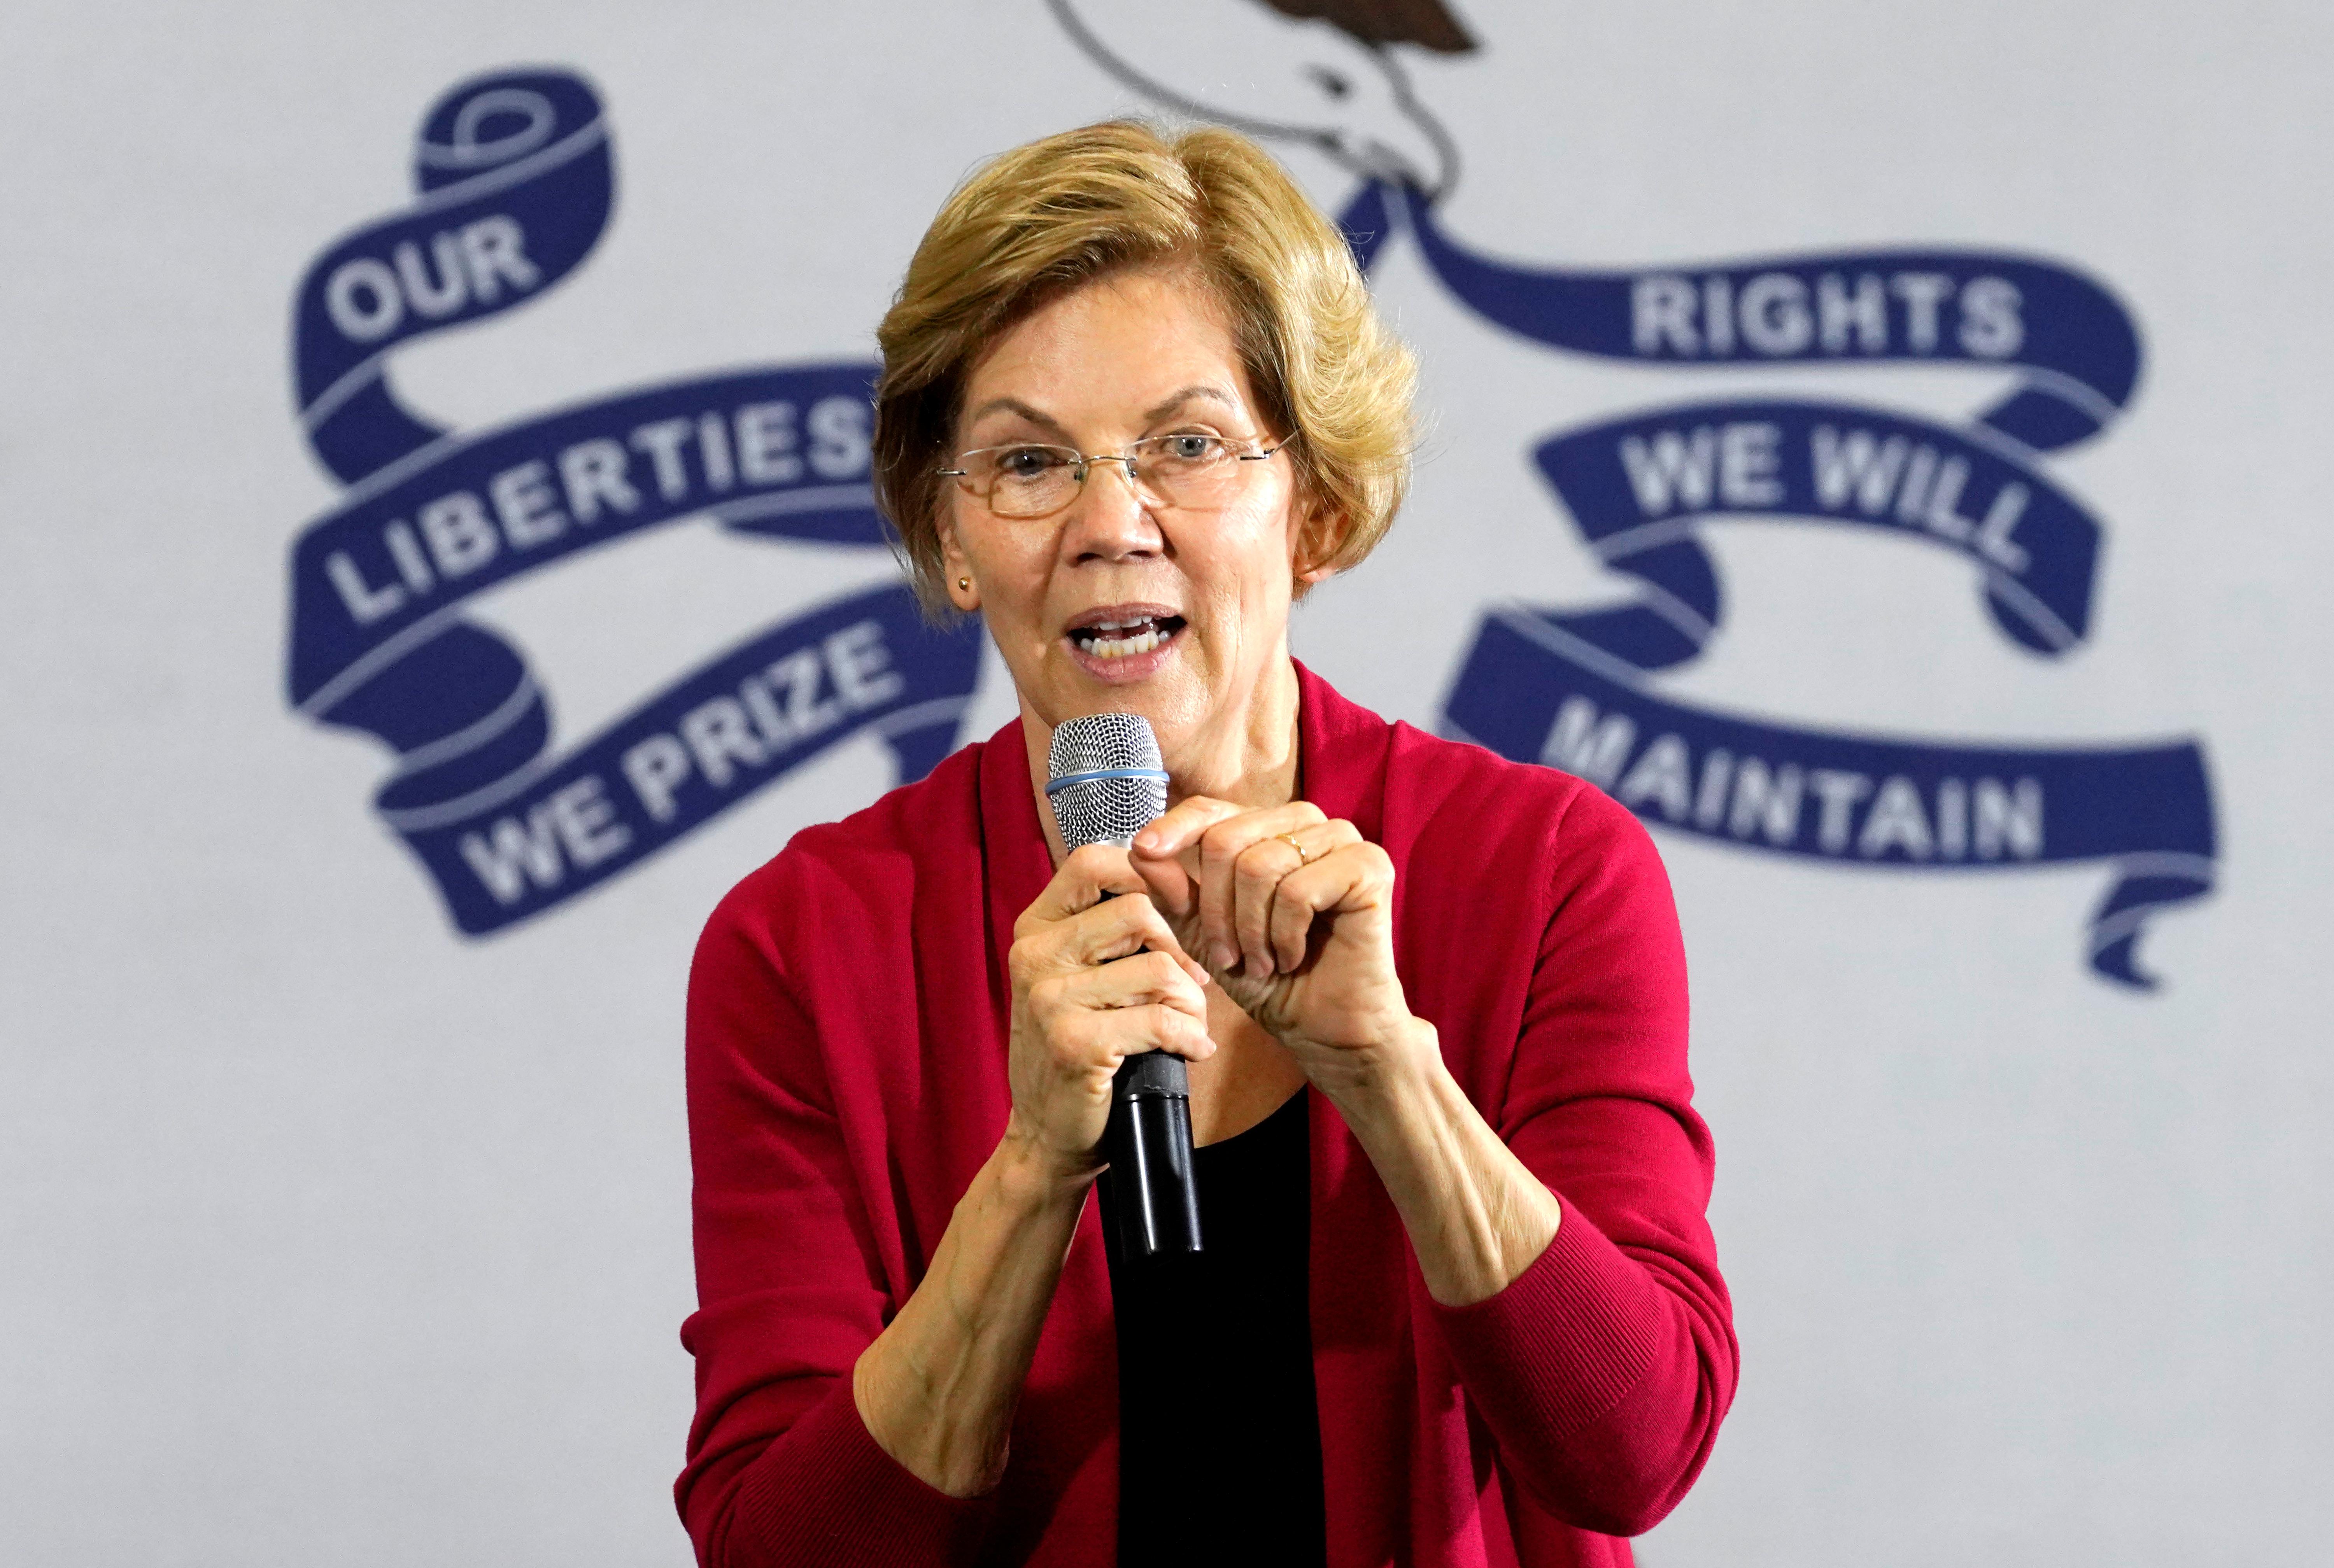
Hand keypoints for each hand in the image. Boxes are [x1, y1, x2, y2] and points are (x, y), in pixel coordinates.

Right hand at [1001, 843, 1214, 1184]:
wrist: (1048, 1136)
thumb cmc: (1077, 1049)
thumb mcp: (1080, 977)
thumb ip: (1111, 930)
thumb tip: (1177, 878)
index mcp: (1034, 929)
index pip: (1093, 860)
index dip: (1148, 874)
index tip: (1180, 908)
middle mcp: (1034, 955)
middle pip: (1137, 910)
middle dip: (1180, 949)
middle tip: (1190, 986)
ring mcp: (1049, 999)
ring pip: (1158, 968)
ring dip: (1191, 1001)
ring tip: (1188, 1025)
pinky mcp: (1075, 1042)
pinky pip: (1162, 1020)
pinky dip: (1191, 1038)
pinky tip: (1191, 1052)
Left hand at [1129, 799, 1424, 1085]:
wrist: (1326, 1030)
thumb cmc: (1271, 980)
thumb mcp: (1206, 937)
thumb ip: (1175, 893)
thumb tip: (1140, 850)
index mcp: (1269, 830)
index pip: (1212, 809)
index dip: (1174, 828)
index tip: (1144, 851)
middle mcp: (1308, 825)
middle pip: (1228, 838)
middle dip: (1215, 909)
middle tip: (1229, 957)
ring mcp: (1343, 841)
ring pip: (1259, 864)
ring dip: (1249, 929)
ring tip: (1261, 963)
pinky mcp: (1369, 868)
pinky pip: (1297, 889)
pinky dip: (1284, 935)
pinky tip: (1292, 958)